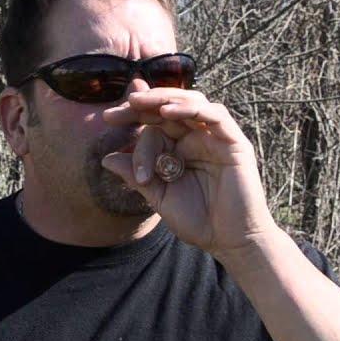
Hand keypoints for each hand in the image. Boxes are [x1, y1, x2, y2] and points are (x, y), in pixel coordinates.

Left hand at [100, 88, 276, 255]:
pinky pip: (215, 115)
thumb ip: (136, 175)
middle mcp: (197, 138)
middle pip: (171, 106)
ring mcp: (216, 138)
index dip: (132, 116)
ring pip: (192, 102)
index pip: (154, 123)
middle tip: (121, 105)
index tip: (107, 118)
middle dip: (145, 103)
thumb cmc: (197, 221)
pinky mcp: (234, 143)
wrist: (229, 242)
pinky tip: (169, 111)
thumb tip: (105, 159)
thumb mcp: (158, 196)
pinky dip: (192, 109)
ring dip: (165, 98)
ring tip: (140, 102)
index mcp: (179, 149)